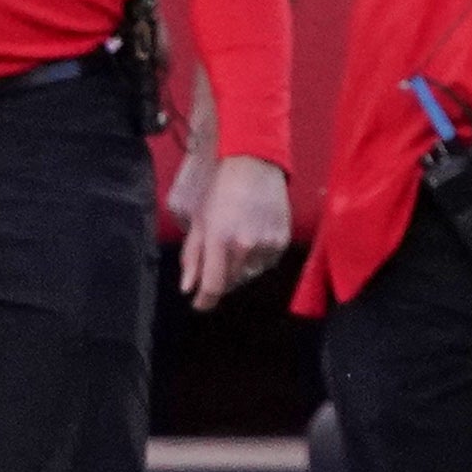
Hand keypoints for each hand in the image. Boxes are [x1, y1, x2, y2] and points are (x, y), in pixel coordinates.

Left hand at [180, 156, 290, 311]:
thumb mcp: (199, 222)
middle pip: (231, 282)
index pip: (213, 286)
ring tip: (236, 246)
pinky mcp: (282, 241)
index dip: (204, 301)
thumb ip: (193, 257)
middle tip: (216, 261)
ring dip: (239, 269)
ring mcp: (267, 245)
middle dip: (220, 278)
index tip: (199, 305)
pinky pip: (267, 263)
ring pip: (250, 274)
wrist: (255, 167)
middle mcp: (245, 247)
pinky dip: (257, 259)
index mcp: (219, 241)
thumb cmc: (220, 192)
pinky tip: (252, 241)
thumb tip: (188, 287)